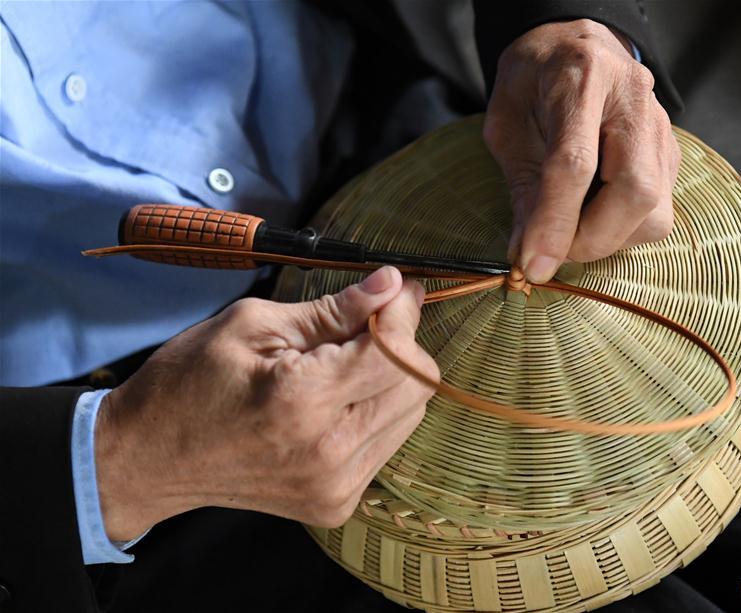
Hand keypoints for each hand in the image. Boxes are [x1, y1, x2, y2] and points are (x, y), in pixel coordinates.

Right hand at [94, 266, 437, 539]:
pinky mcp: (336, 505)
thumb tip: (392, 283)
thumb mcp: (252, 324)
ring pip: (411, 414)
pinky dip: (375, 413)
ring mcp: (336, 486)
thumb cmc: (188, 382)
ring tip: (342, 365)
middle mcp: (329, 452)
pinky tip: (337, 401)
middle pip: (417, 384)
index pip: (397, 352)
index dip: (402, 313)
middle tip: (364, 324)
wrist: (148, 459)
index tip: (394, 291)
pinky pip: (388, 444)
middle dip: (401, 344)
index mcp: (303, 400)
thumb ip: (334, 308)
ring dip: (391, 379)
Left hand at [484, 19, 680, 282]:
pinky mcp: (672, 154)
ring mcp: (662, 128)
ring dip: (608, 238)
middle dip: (591, 239)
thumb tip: (525, 253)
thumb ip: (520, 186)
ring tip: (572, 225)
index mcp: (583, 78)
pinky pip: (657, 213)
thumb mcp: (507, 124)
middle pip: (636, 192)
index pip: (575, 164)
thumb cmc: (533, 82)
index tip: (534, 266)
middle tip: (553, 249)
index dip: (554, 223)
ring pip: (654, 212)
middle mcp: (634, 100)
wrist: (574, 45)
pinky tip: (594, 211)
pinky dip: (622, 230)